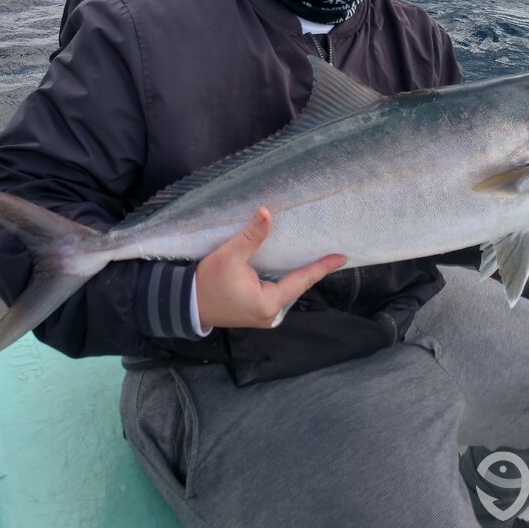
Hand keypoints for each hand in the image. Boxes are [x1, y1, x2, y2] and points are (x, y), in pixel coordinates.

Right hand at [194, 207, 345, 328]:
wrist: (186, 302)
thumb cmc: (208, 281)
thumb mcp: (229, 255)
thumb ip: (251, 236)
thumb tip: (266, 212)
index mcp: (268, 303)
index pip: (302, 281)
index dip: (322, 268)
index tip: (342, 257)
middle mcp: (270, 313)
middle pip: (297, 287)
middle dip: (312, 269)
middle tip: (331, 251)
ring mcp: (264, 315)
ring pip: (288, 290)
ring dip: (298, 274)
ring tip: (316, 255)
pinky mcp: (256, 311)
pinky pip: (278, 293)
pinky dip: (286, 279)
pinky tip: (292, 265)